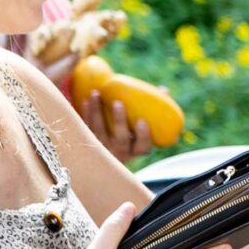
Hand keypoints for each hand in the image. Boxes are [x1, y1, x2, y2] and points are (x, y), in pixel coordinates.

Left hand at [39, 54, 155, 161]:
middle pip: (120, 138)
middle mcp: (119, 153)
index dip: (143, 136)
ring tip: (96, 93)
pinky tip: (85, 100)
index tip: (143, 121)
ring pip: (99, 131)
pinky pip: (85, 128)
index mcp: (135, 150)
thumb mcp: (140, 130)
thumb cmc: (129, 136)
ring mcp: (102, 149)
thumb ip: (153, 112)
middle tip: (118, 102)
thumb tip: (164, 90)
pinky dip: (85, 114)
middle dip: (119, 120)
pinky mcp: (87, 144)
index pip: (143, 147)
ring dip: (97, 111)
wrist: (99, 158)